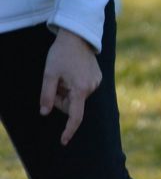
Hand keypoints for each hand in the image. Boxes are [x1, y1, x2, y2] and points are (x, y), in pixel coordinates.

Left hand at [39, 29, 101, 145]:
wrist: (77, 37)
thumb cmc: (61, 54)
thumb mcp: (48, 74)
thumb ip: (46, 95)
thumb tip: (44, 112)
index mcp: (80, 89)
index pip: (75, 116)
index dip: (68, 130)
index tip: (63, 141)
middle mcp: (92, 88)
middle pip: (73, 105)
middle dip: (61, 99)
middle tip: (54, 84)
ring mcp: (97, 83)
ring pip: (77, 97)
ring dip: (67, 91)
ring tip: (64, 75)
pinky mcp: (98, 78)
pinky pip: (83, 89)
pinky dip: (75, 85)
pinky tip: (72, 71)